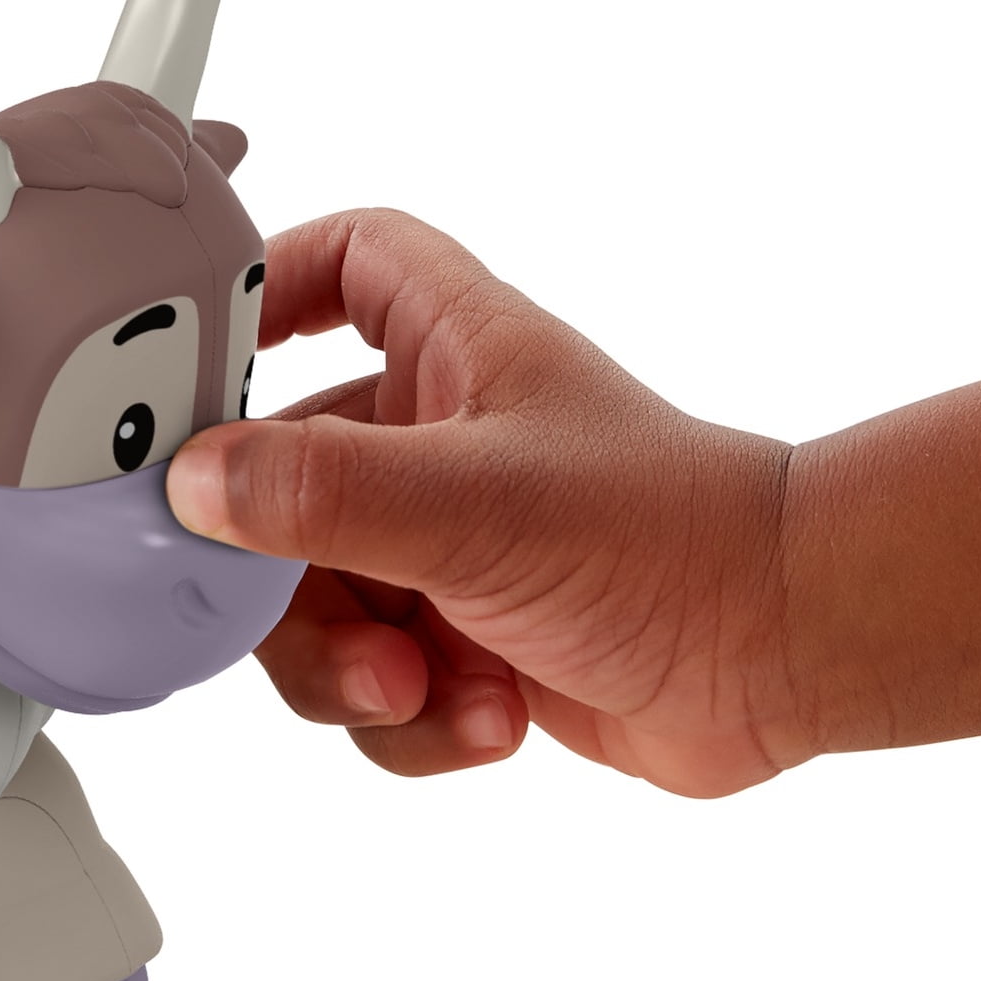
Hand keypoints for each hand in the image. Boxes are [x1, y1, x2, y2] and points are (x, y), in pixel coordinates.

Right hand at [166, 209, 805, 796]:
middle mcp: (434, 440)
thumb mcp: (476, 505)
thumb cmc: (667, 538)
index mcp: (447, 352)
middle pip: (277, 481)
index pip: (339, 262)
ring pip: (314, 604)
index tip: (196, 363)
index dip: (262, 290)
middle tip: (333, 627)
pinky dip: (415, 718)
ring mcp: (443, 544)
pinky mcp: (461, 638)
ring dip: (351, 669)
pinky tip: (493, 717)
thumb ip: (323, 493)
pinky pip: (372, 683)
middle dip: (287, 580)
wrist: (785, 660)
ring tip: (425, 688)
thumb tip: (195, 485)